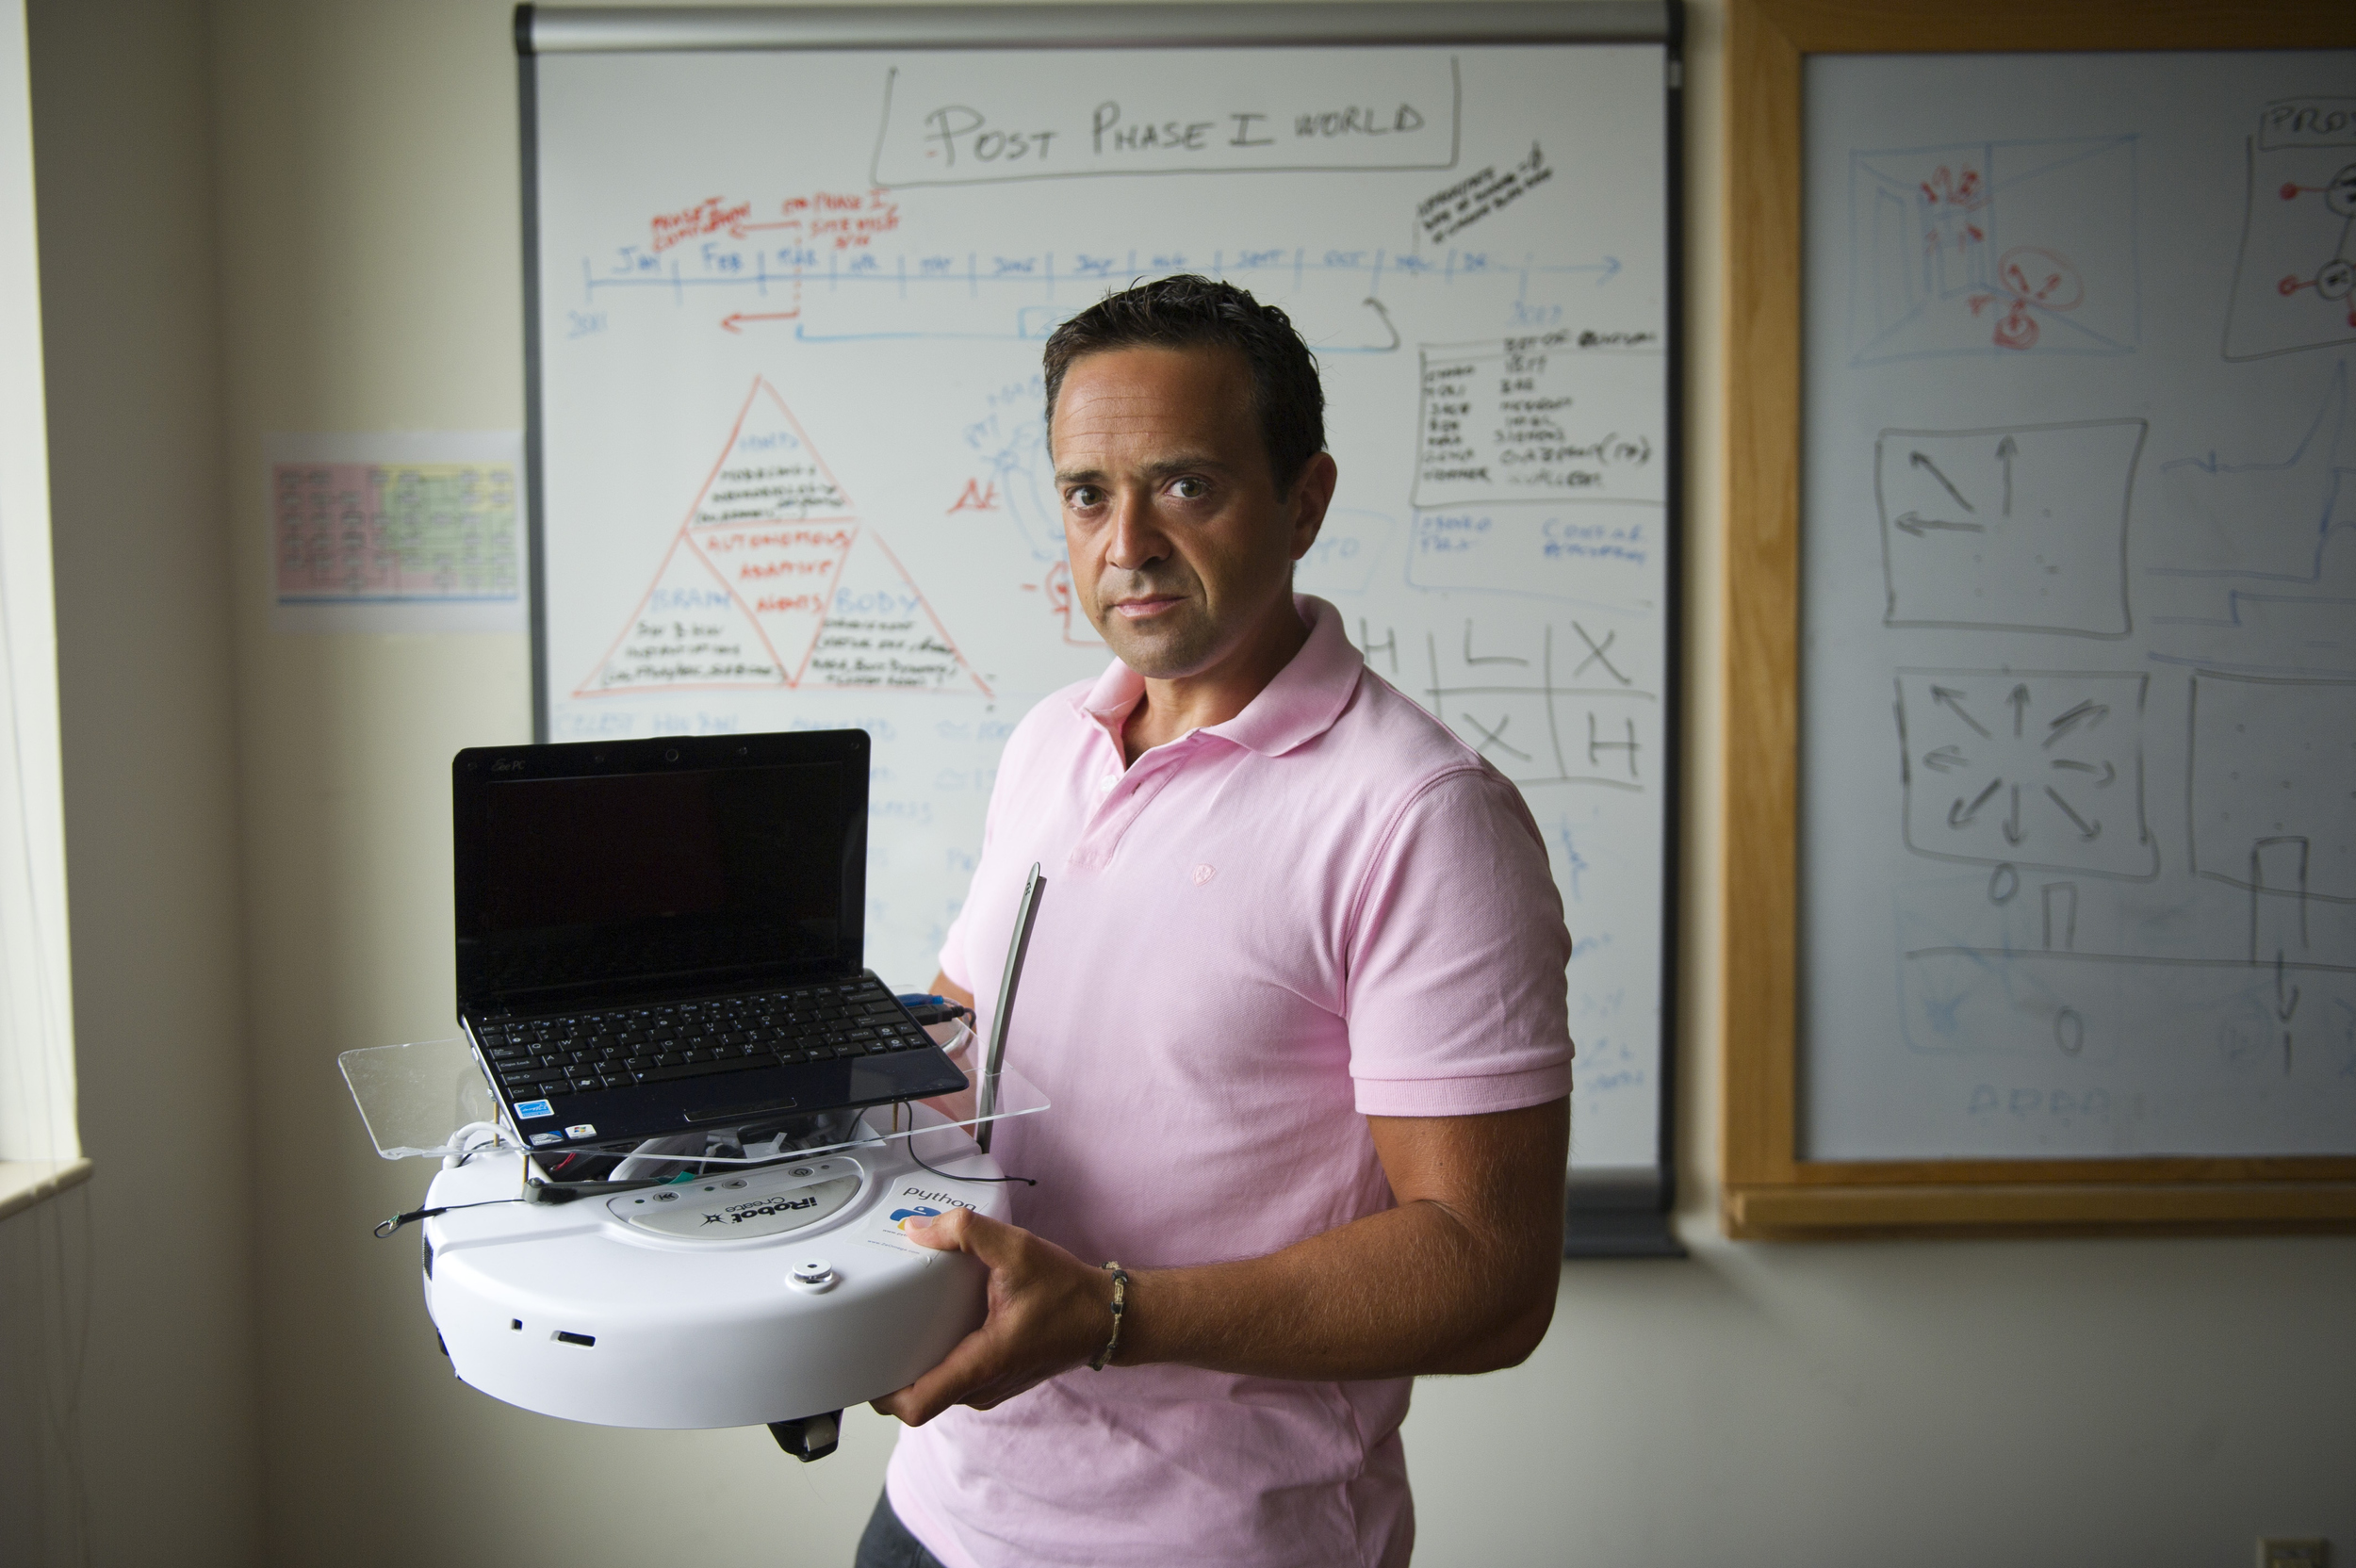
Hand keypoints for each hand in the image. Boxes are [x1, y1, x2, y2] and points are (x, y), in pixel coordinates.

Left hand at [869, 1208, 1116, 1426]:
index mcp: (983, 1363)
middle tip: (872, 1338)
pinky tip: (935, 1331)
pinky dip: (939, 1363)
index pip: (917, 1405)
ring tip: (899, 1331)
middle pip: (920, 1399)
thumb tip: (917, 1229)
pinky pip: (955, 1382)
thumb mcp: (1017, 1249)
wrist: (1106, 1316)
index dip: (881, 1393)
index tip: (863, 1368)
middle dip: (891, 1375)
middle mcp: (984, 1386)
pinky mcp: (998, 1380)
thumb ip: (965, 1231)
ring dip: (916, 1368)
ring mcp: (992, 1388)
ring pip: (938, 1391)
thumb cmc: (1068, 1291)